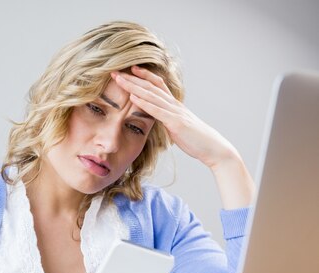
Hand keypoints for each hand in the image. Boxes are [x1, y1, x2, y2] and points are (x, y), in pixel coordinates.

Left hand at [113, 66, 254, 207]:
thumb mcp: (177, 126)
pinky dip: (144, 103)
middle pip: (150, 87)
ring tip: (120, 79)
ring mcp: (175, 112)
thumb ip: (167, 120)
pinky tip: (133, 97)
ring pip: (151, 95)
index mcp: (174, 105)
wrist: (213, 148)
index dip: (144, 76)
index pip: (157, 85)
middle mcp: (174, 105)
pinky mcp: (176, 123)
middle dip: (132, 78)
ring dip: (134, 87)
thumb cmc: (195, 140)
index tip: (130, 69)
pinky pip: (157, 111)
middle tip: (115, 71)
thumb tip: (158, 119)